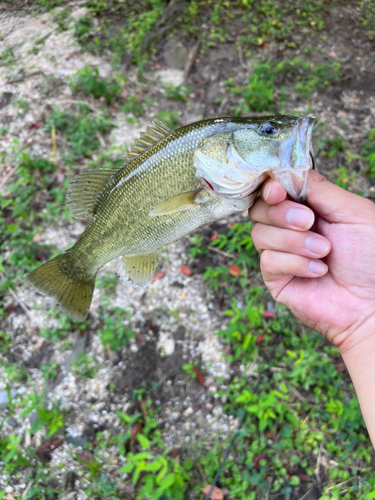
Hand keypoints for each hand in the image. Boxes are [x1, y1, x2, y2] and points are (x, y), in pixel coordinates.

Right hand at [249, 170, 374, 352]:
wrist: (374, 303)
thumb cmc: (371, 257)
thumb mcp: (352, 212)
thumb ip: (320, 189)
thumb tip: (287, 172)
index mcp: (308, 209)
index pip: (274, 190)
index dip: (270, 187)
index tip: (278, 190)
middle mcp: (289, 229)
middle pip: (259, 209)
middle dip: (281, 214)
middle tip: (309, 222)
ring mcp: (281, 254)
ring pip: (260, 234)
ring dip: (294, 242)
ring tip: (324, 252)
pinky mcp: (276, 278)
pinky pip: (268, 261)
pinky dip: (295, 264)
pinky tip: (318, 272)